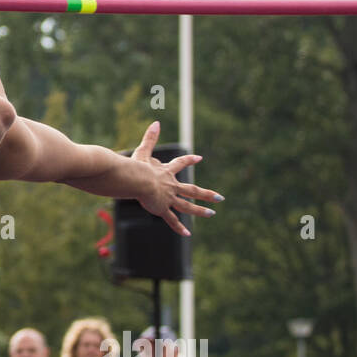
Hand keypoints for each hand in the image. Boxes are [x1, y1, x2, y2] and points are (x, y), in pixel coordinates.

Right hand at [129, 121, 218, 236]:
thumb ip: (149, 138)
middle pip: (192, 190)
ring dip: (200, 210)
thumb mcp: (143, 152)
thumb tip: (156, 121)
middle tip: (219, 198)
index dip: (189, 160)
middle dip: (206, 193)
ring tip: (212, 214)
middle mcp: (171, 186)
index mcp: (166, 173)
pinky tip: (187, 234)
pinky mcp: (161, 208)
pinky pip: (172, 219)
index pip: (180, 164)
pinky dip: (179, 227)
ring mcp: (168, 198)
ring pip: (187, 206)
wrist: (136, 180)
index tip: (199, 158)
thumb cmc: (136, 166)